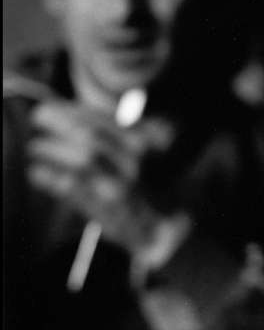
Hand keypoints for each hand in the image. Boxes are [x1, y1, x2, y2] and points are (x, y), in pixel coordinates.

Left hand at [27, 99, 175, 254]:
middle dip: (60, 122)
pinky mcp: (108, 210)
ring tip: (36, 146)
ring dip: (52, 149)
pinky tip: (37, 172)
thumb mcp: (143, 150)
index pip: (105, 119)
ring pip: (83, 160)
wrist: (162, 224)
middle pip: (91, 136)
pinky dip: (51, 179)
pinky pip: (74, 190)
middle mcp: (137, 162)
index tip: (54, 105)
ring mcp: (123, 186)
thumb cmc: (147, 183)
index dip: (74, 110)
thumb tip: (76, 112)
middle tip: (39, 116)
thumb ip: (116, 130)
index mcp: (147, 142)